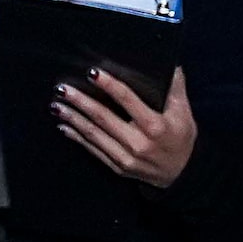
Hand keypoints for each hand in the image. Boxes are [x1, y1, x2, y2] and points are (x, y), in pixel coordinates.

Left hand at [54, 66, 197, 188]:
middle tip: (62, 90)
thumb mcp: (185, 114)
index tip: (93, 73)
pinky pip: (93, 150)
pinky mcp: (116, 167)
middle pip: (103, 118)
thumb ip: (177, 90)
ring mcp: (124, 157)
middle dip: (81, 102)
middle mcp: (137, 142)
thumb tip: (172, 66)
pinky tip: (64, 127)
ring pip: (94, 134)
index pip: (128, 100)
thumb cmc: (182, 140)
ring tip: (57, 106)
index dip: (110, 86)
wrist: (181, 175)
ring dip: (73, 119)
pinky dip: (77, 138)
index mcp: (155, 126)